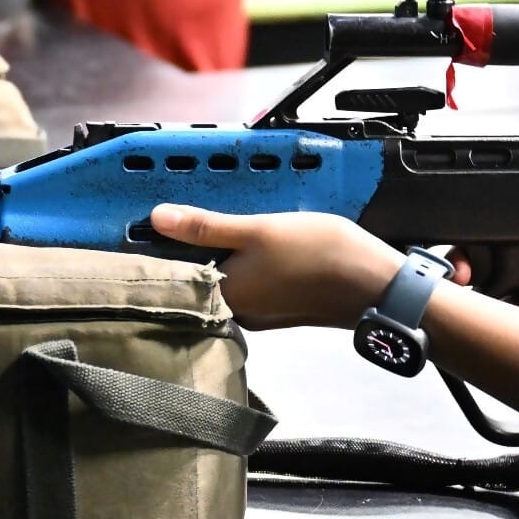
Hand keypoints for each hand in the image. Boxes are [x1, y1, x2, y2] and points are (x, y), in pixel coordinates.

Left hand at [149, 206, 404, 329]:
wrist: (375, 283)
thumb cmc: (317, 255)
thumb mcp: (258, 230)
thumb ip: (206, 226)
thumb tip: (155, 219)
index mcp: (224, 297)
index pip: (175, 274)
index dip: (159, 246)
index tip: (144, 219)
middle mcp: (237, 311)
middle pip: (200, 274)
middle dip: (191, 243)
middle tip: (183, 206)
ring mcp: (260, 310)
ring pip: (226, 275)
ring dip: (219, 250)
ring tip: (215, 216)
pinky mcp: (280, 304)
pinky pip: (250, 278)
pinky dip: (244, 260)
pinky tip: (250, 236)